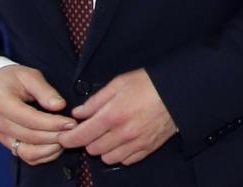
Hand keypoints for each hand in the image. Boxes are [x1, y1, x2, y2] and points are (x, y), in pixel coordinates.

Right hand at [0, 65, 74, 164]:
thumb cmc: (11, 79)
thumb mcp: (28, 75)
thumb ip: (44, 90)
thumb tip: (60, 106)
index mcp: (2, 103)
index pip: (30, 119)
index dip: (53, 123)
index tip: (71, 122)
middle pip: (31, 137)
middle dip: (55, 136)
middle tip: (74, 131)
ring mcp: (0, 136)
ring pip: (28, 152)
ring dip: (50, 149)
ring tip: (66, 138)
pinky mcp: (5, 143)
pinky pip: (25, 156)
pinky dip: (43, 155)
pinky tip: (56, 146)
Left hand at [59, 69, 177, 165]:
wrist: (179, 92)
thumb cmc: (149, 83)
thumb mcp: (119, 83)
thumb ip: (96, 100)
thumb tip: (78, 113)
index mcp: (113, 115)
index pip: (81, 136)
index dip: (68, 139)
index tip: (63, 136)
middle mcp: (123, 133)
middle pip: (92, 149)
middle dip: (87, 140)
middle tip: (92, 128)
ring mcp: (136, 143)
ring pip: (107, 158)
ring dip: (103, 148)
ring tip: (108, 134)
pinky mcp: (147, 149)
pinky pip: (125, 160)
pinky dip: (120, 153)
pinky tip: (122, 140)